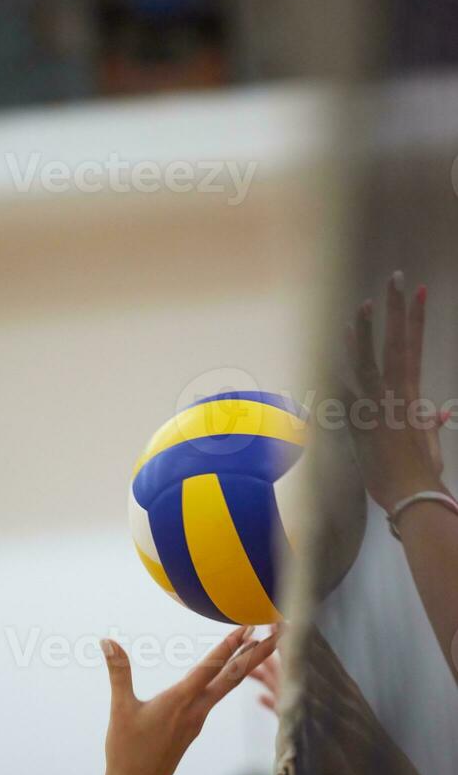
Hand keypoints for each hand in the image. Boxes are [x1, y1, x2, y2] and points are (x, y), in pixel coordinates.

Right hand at [100, 626, 278, 774]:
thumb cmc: (127, 752)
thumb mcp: (120, 708)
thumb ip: (118, 672)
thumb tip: (107, 641)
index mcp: (181, 702)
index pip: (211, 668)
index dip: (230, 645)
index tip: (249, 626)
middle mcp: (197, 710)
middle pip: (234, 676)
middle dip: (258, 653)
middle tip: (279, 632)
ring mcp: (197, 720)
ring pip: (228, 685)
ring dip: (246, 663)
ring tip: (259, 644)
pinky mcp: (193, 727)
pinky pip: (216, 695)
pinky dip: (228, 677)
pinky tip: (226, 672)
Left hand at [345, 272, 447, 512]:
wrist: (412, 496)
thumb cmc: (422, 473)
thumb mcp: (428, 444)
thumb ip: (430, 423)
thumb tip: (441, 411)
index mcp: (413, 396)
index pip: (414, 348)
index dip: (416, 319)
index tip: (419, 292)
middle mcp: (397, 394)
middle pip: (398, 344)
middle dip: (398, 311)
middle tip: (397, 279)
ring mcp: (379, 406)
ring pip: (371, 361)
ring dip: (368, 331)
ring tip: (365, 303)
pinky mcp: (362, 422)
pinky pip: (345, 394)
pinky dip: (338, 374)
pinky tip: (333, 356)